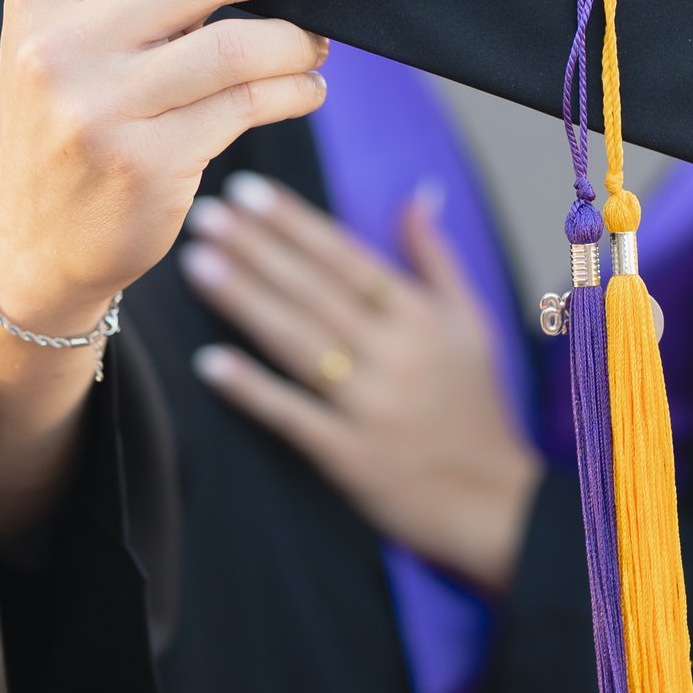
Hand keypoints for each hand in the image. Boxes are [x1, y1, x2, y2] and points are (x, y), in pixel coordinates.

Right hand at [0, 0, 373, 539]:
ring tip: (323, 40)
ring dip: (299, 36)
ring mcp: (99, 109)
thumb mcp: (69, 39)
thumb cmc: (74, 116)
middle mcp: (60, 47)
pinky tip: (307, 87)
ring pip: (235, 45)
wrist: (28, 239)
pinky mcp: (143, 166)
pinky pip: (244, 108)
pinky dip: (291, 90)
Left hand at [182, 172, 542, 594]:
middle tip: (206, 214)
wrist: (494, 502)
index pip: (346, 258)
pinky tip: (210, 363)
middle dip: (257, 249)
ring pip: (299, 342)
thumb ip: (437, 256)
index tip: (248, 191)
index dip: (294, 223)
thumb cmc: (476, 405)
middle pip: (314, 291)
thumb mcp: (472, 322)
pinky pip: (293, 415)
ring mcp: (371, 405)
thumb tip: (418, 194)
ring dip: (245, 302)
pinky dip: (253, 389)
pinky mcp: (350, 455)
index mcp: (422, 316)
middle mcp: (396, 353)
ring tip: (199, 265)